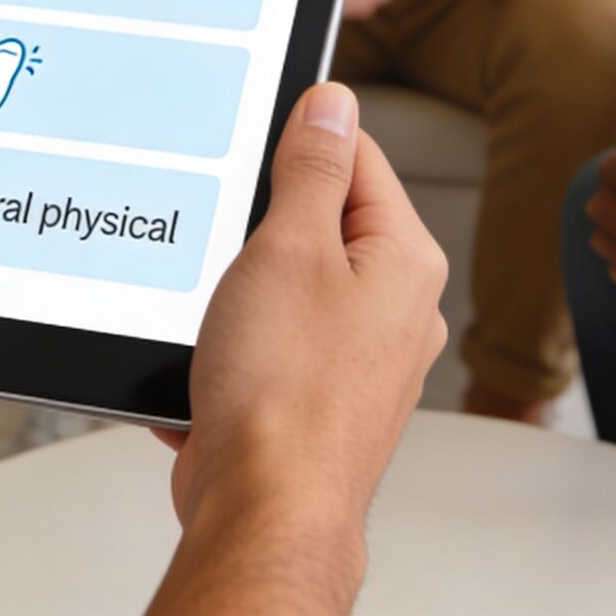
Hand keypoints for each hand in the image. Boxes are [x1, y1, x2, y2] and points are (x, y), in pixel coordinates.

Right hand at [156, 85, 446, 585]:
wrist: (264, 510)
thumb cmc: (285, 393)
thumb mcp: (288, 247)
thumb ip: (311, 168)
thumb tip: (332, 106)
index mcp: (404, 259)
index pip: (356, 158)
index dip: (296, 147)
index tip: (248, 156)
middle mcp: (396, 309)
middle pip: (317, 224)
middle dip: (256, 231)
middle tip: (226, 250)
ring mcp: (358, 361)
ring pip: (283, 289)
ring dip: (235, 296)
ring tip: (218, 321)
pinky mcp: (316, 401)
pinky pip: (264, 348)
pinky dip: (229, 351)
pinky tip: (210, 367)